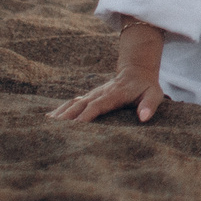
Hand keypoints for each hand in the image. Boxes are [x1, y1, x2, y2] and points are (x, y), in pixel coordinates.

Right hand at [50, 67, 167, 122]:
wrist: (137, 71)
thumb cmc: (146, 87)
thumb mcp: (154, 94)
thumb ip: (149, 105)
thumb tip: (143, 118)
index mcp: (113, 95)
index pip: (96, 106)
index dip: (85, 116)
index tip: (74, 127)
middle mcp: (99, 94)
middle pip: (80, 105)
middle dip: (66, 117)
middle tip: (52, 130)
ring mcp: (92, 95)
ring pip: (73, 104)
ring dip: (60, 114)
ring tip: (45, 126)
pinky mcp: (89, 97)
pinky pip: (72, 103)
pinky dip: (60, 110)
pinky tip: (48, 119)